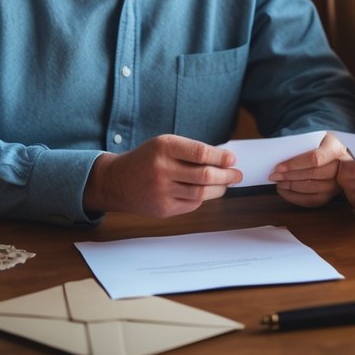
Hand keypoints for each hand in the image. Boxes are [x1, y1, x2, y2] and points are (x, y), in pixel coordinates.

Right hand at [83, 134, 241, 217]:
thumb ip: (191, 151)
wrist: (117, 181)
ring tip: (227, 183)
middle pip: (205, 175)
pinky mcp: (162, 209)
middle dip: (226, 175)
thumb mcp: (164, 145)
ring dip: (220, 189)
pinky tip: (207, 192)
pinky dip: (203, 198)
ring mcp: (161, 191)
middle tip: (237, 174)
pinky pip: (192, 204)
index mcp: (164, 147)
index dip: (221, 157)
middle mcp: (162, 169)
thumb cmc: (147, 159)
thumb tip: (224, 160)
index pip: (201, 153)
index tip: (232, 159)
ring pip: (201, 193)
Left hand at [268, 132, 347, 207]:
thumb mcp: (313, 137)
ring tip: (278, 182)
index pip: (315, 159)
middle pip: (313, 175)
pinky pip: (311, 200)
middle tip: (274, 175)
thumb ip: (300, 144)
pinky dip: (295, 198)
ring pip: (312, 188)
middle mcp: (341, 168)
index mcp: (335, 149)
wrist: (333, 153)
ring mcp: (337, 184)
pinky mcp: (330, 195)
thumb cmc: (319, 144)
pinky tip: (284, 192)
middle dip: (290, 176)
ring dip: (291, 187)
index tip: (279, 167)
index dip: (295, 164)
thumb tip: (279, 154)